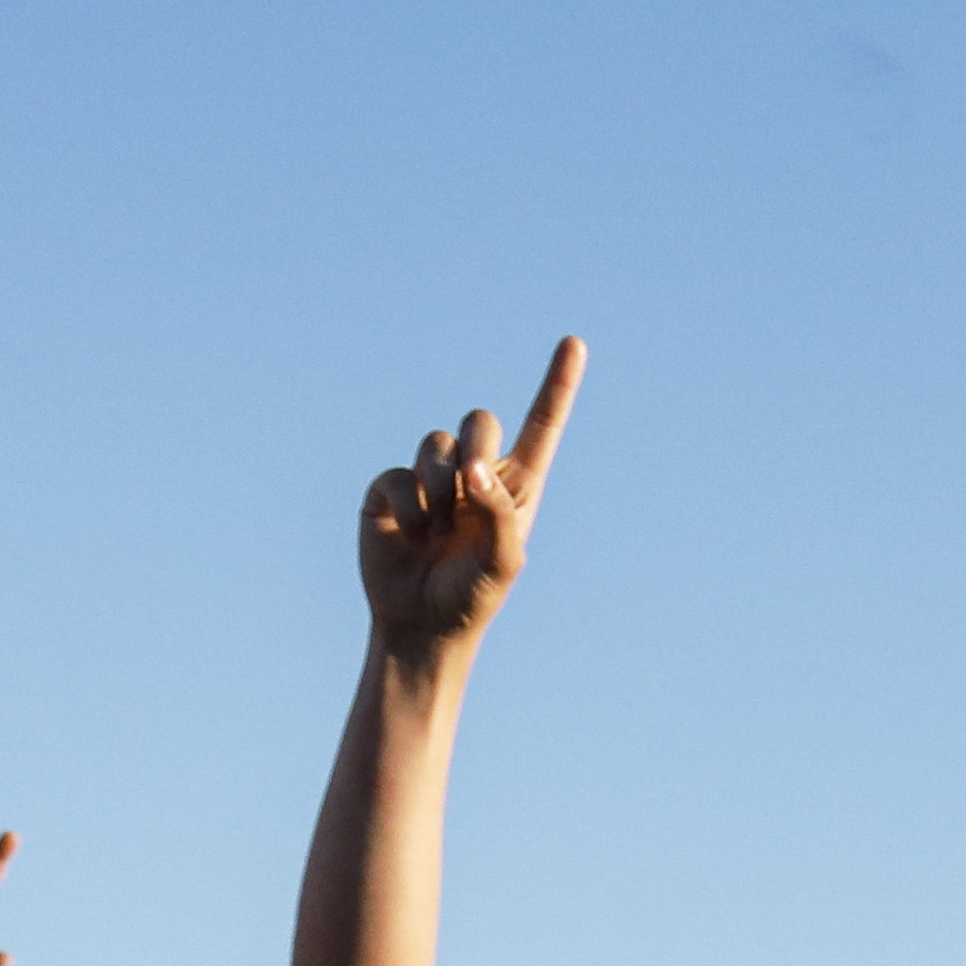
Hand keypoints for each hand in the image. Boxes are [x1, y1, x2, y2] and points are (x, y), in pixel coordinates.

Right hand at [356, 343, 582, 656]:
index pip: (541, 425)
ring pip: (436, 443)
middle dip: (475, 446)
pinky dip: (408, 506)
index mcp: (516, 483)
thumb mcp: (503, 562)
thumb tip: (474, 470)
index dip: (557, 384)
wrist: (423, 622)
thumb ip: (499, 512)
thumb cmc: (473, 595)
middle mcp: (475, 471)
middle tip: (469, 488)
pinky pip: (399, 474)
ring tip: (439, 529)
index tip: (575, 342)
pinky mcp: (391, 488)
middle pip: (479, 420)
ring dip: (440, 488)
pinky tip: (412, 535)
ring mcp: (431, 477)